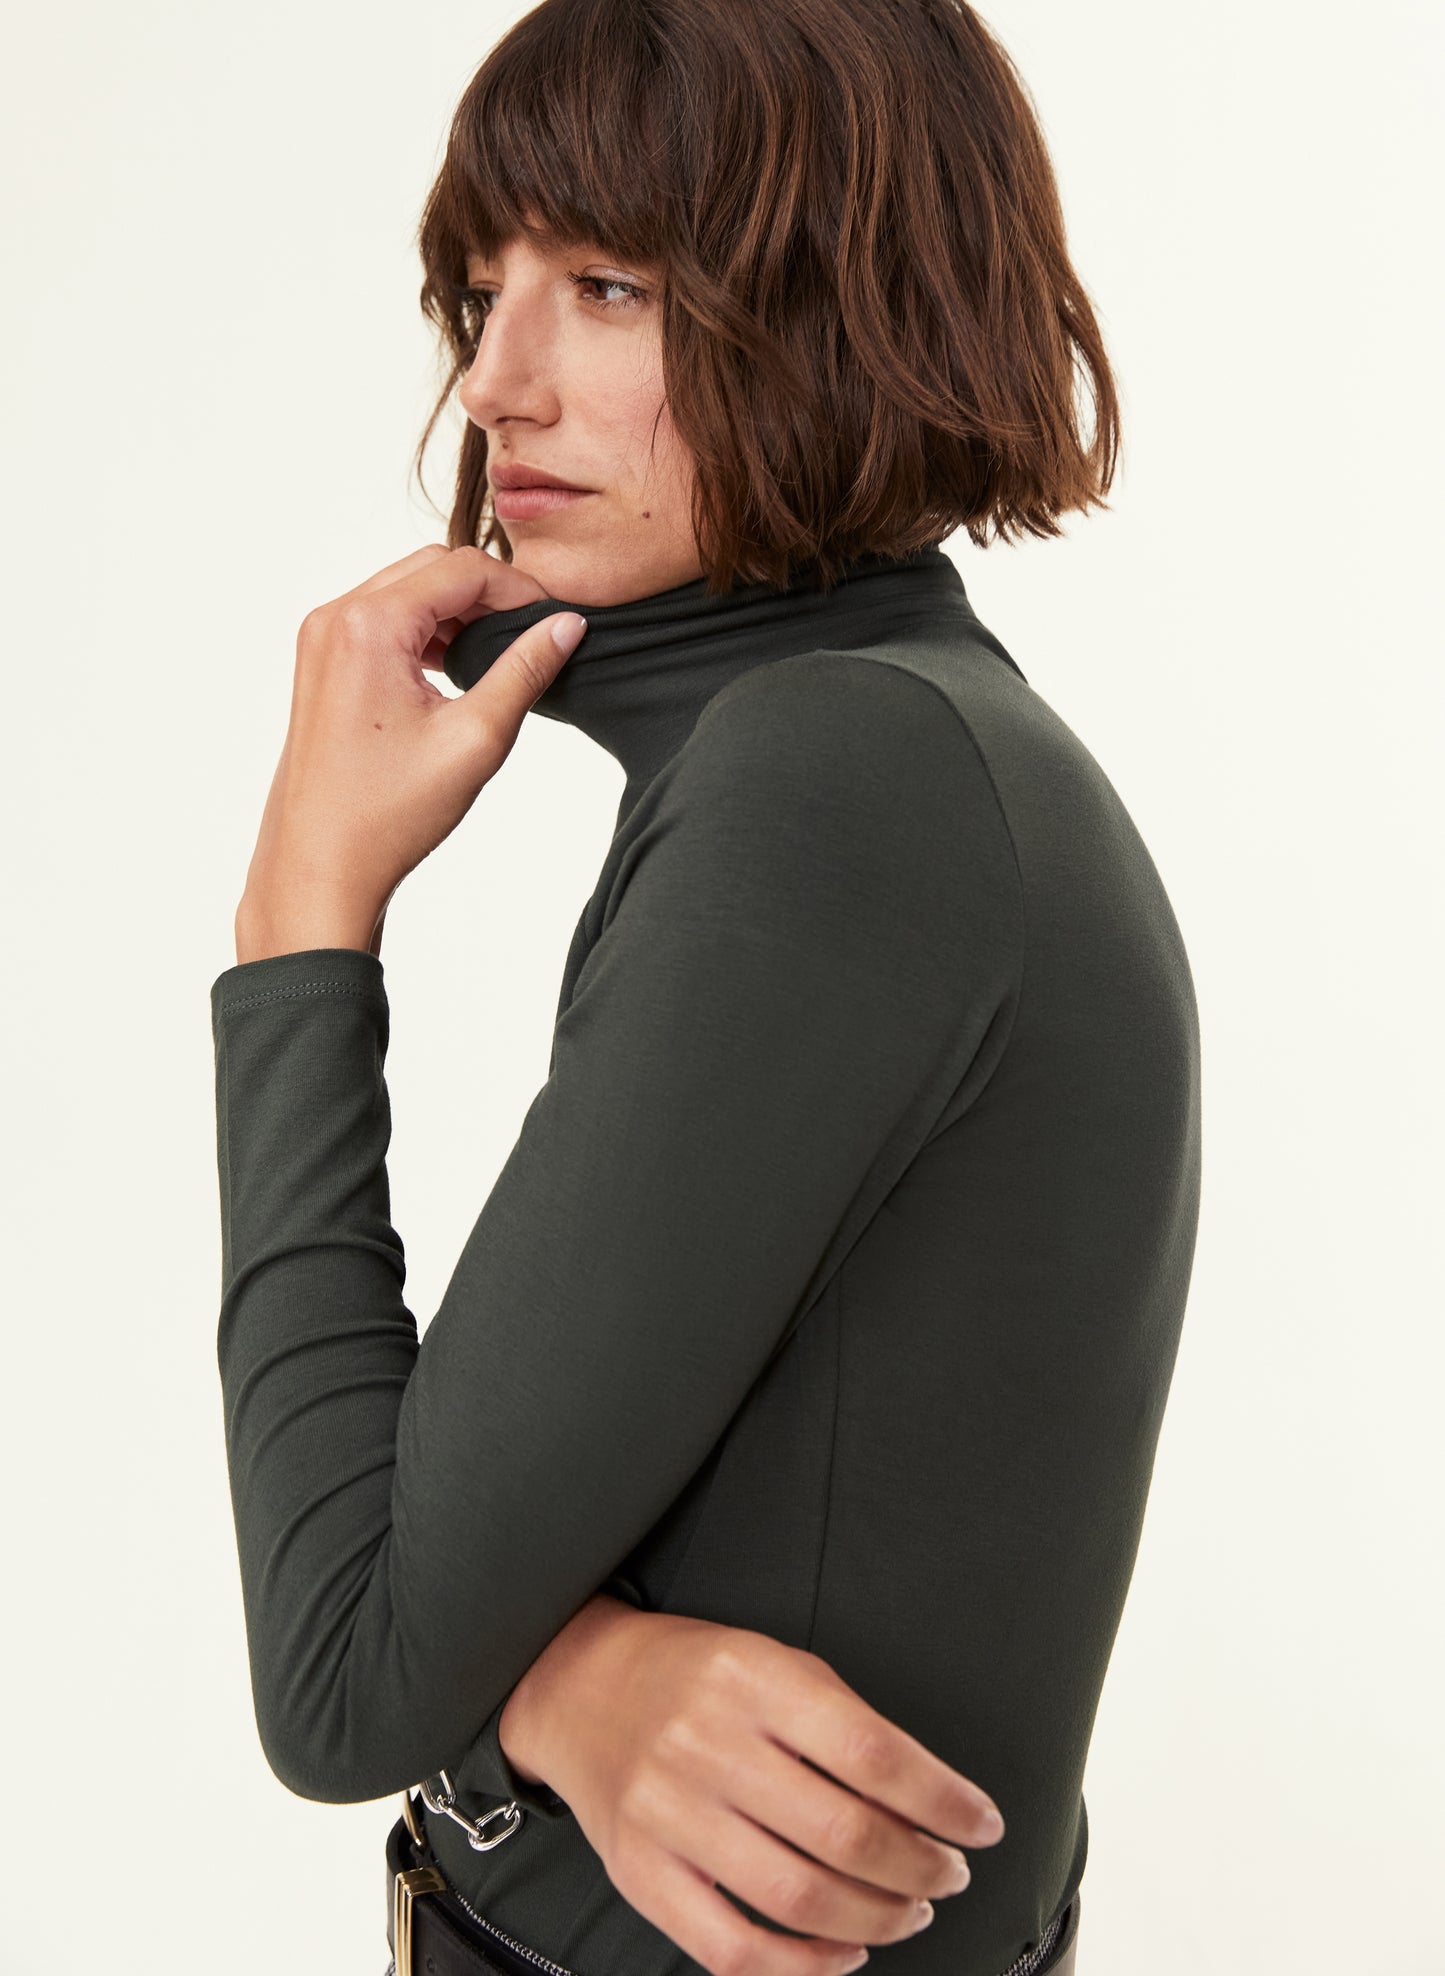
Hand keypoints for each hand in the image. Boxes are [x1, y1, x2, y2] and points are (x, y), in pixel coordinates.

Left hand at [234, 544, 586, 960]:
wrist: (320, 864)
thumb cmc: (387, 815)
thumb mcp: (475, 738)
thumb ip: (526, 671)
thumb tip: (566, 625)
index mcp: (369, 625)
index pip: (463, 568)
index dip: (520, 588)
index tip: (556, 620)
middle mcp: (336, 617)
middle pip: (433, 568)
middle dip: (489, 593)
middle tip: (534, 633)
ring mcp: (322, 638)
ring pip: (408, 590)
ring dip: (457, 610)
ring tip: (500, 653)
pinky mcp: (321, 661)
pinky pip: (383, 618)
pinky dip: (425, 629)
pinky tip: (455, 669)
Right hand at [500, 1597, 1004, 1975]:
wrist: (579, 1688)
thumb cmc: (696, 1676)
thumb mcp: (774, 1662)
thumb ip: (844, 1724)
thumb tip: (933, 1800)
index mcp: (754, 1679)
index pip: (874, 1753)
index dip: (944, 1800)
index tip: (983, 1824)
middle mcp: (709, 1744)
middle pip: (844, 1833)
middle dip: (920, 1867)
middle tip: (950, 1875)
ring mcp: (669, 1814)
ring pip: (798, 1897)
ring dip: (876, 1919)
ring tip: (909, 1912)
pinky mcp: (640, 1873)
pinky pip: (732, 1949)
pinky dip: (802, 1968)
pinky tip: (843, 1954)